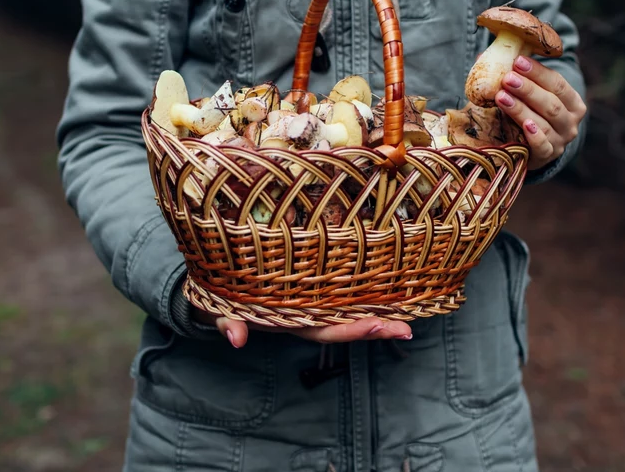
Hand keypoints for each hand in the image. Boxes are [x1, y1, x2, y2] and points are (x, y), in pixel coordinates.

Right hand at [193, 307, 412, 347]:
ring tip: (409, 315)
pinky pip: (339, 292)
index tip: (378, 326)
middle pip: (345, 324)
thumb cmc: (221, 301)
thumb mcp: (219, 311)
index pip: (326, 330)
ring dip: (376, 312)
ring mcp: (309, 303)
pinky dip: (363, 291)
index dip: (352, 330)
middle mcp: (306, 315)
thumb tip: (235, 338)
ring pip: (347, 310)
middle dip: (376, 327)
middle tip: (407, 327)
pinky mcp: (309, 288)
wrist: (216, 292)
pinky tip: (390, 286)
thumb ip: (227, 323)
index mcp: (289, 321)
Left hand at [494, 55, 586, 170]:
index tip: (517, 61)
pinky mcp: (548, 156)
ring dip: (521, 109)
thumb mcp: (526, 96)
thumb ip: (514, 77)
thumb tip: (481, 57)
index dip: (538, 72)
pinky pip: (543, 146)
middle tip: (507, 78)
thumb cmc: (529, 114)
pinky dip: (535, 136)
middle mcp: (571, 122)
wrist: (531, 149)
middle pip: (551, 103)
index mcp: (572, 102)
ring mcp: (561, 141)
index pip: (558, 83)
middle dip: (528, 89)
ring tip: (501, 97)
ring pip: (544, 123)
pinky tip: (524, 125)